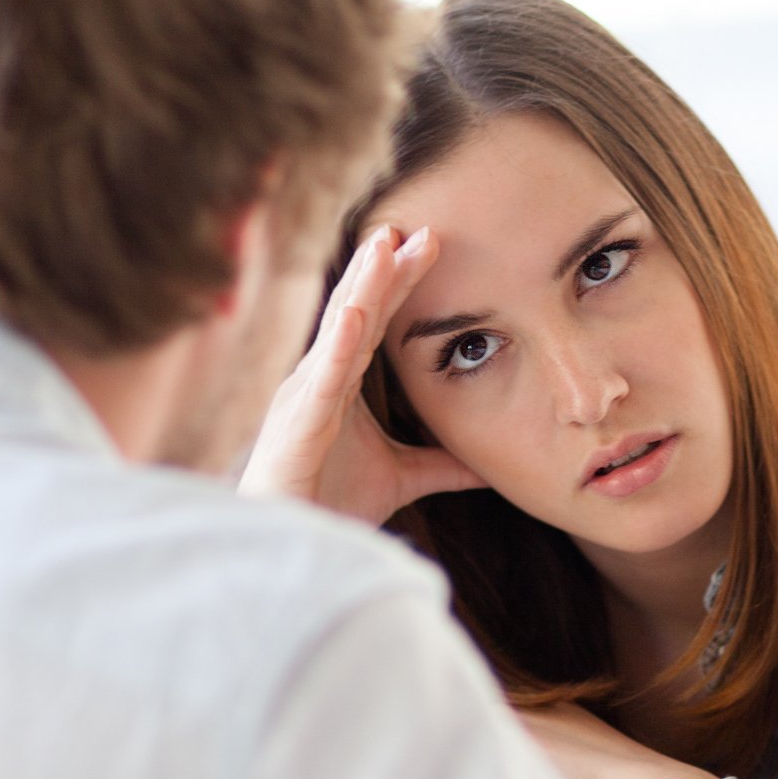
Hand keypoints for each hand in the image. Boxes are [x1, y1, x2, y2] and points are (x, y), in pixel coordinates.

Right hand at [239, 225, 486, 524]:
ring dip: (362, 287)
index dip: (400, 283)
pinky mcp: (297, 427)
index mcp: (339, 384)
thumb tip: (486, 461)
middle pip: (357, 313)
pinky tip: (357, 312)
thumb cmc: (329, 505)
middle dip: (386, 270)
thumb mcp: (402, 478)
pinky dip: (339, 344)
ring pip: (338, 332)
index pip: (375, 322)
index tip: (429, 245)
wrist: (291, 548)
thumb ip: (441, 465)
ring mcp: (304, 399)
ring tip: (384, 244)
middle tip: (419, 230)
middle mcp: (318, 381)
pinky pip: (321, 380)